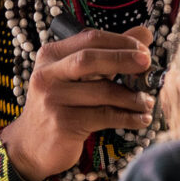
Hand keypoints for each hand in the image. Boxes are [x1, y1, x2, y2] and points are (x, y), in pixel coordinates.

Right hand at [0, 25, 155, 180]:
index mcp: (50, 55)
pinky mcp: (63, 124)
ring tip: (148, 101)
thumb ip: (108, 53)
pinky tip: (141, 119)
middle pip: (90, 59)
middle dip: (124, 59)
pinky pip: (104, 116)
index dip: (120, 41)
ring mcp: (53, 100)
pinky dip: (128, 117)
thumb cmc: (60, 105)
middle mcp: (47, 75)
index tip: (144, 49)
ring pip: (102, 91)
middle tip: (149, 64)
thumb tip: (144, 34)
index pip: (89, 38)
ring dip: (132, 96)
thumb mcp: (77, 76)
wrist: (30, 146)